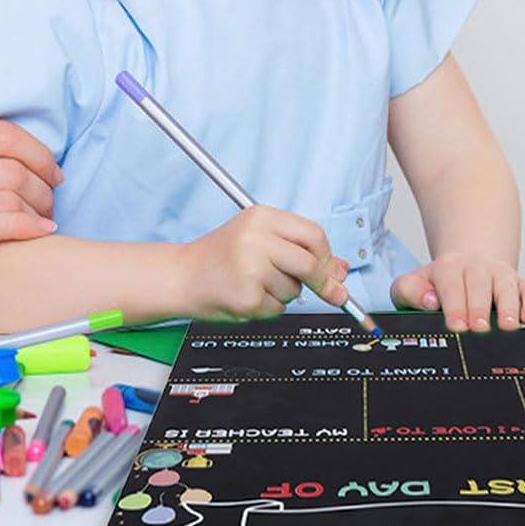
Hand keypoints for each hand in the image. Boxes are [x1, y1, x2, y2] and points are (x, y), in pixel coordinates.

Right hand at [177, 206, 350, 321]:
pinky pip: (278, 309)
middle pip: (310, 263)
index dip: (328, 256)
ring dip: (286, 293)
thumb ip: (300, 250)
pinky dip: (269, 308)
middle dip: (323, 282)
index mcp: (261, 217)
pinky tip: (249, 295)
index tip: (333, 270)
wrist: (183, 276)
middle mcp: (256, 239)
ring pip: (295, 289)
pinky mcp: (247, 296)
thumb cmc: (222, 256)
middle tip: (329, 292)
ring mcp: (251, 268)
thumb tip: (341, 270)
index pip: (313, 234)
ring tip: (257, 282)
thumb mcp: (259, 239)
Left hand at [391, 252, 524, 332]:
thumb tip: (429, 302)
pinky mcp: (522, 284)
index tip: (456, 325)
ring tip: (508, 326)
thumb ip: (410, 291)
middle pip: (479, 283)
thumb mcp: (413, 285)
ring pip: (507, 286)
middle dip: (479, 306)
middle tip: (478, 328)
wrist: (466, 266)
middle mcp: (477, 267)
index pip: (451, 283)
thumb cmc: (438, 285)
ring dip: (509, 306)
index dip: (454, 304)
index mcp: (449, 266)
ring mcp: (501, 275)